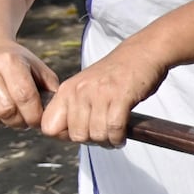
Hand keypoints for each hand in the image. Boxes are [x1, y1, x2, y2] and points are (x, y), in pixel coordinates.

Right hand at [0, 42, 59, 129]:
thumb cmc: (14, 62)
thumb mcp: (35, 67)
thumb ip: (49, 87)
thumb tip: (55, 110)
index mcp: (8, 59)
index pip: (24, 96)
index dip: (34, 115)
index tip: (37, 120)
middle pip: (5, 109)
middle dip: (18, 121)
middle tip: (22, 121)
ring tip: (5, 113)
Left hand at [41, 47, 168, 146]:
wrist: (143, 52)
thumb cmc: (116, 73)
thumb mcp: (85, 86)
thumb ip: (73, 107)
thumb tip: (66, 136)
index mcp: (67, 89)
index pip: (49, 127)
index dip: (64, 136)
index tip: (80, 132)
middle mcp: (80, 91)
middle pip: (77, 135)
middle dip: (92, 140)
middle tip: (103, 135)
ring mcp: (100, 93)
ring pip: (97, 134)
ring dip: (108, 141)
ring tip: (114, 136)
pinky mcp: (121, 96)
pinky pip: (115, 129)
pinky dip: (119, 138)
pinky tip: (122, 136)